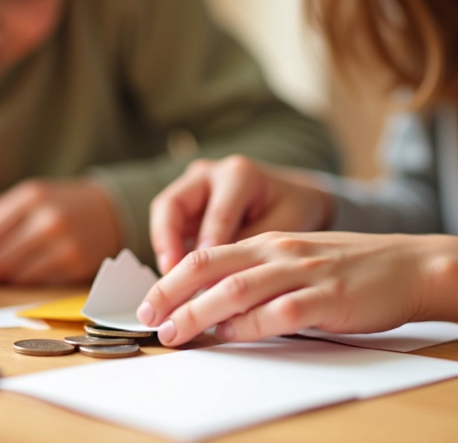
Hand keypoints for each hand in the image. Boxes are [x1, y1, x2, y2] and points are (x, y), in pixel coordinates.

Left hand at [0, 179, 121, 284]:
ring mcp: (64, 244)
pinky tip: (22, 276)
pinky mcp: (76, 265)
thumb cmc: (58, 204)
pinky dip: (22, 283)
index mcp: (31, 196)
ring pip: (12, 276)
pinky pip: (34, 283)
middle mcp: (48, 219)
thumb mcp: (28, 198)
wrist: (110, 211)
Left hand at [137, 231, 432, 345]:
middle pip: (212, 267)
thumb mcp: (299, 263)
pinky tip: (233, 335)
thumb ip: (262, 280)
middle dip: (173, 293)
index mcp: (270, 242)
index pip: (207, 254)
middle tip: (148, 319)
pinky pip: (281, 310)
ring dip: (200, 311)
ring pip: (238, 287)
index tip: (148, 303)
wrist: (411, 266)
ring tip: (175, 332)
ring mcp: (304, 271)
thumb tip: (218, 313)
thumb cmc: (353, 270)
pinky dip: (252, 324)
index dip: (172, 278)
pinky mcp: (328, 296)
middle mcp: (280, 251)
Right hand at [150, 156, 332, 274]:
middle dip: (166, 242)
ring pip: (163, 213)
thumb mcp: (285, 226)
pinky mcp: (186, 201)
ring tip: (169, 280)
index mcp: (239, 174)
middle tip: (169, 276)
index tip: (202, 279)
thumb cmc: (294, 209)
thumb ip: (250, 248)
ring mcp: (193, 185)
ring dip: (162, 247)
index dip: (207, 248)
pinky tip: (176, 278)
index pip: (217, 214)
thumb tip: (216, 283)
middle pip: (172, 203)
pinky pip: (168, 224)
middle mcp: (210, 173)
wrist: (294, 195)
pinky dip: (169, 249)